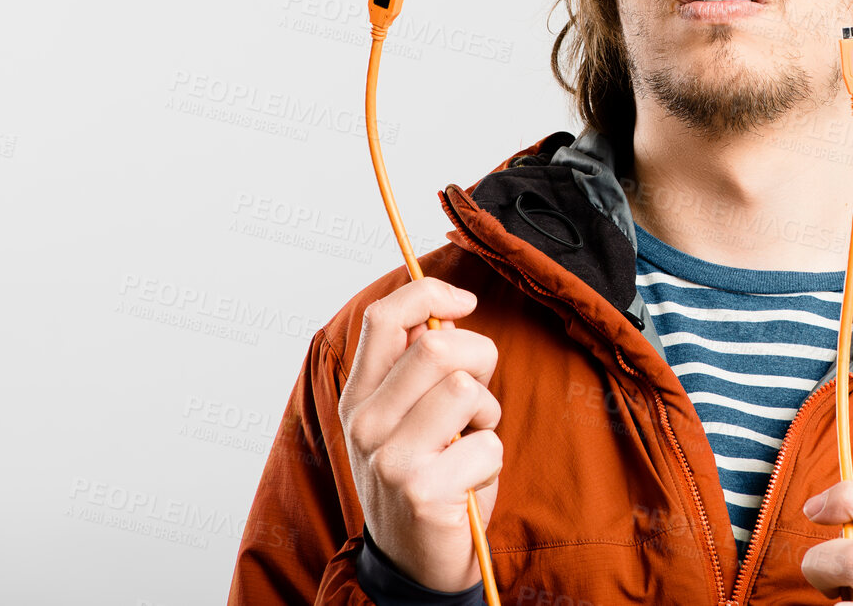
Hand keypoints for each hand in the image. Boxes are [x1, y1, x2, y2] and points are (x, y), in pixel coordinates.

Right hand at [338, 277, 501, 592]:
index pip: (383, 317)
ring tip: (470, 440)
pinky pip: (488, 443)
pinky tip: (470, 479)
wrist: (416, 560)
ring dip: (487, 413)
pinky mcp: (421, 490)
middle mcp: (364, 423)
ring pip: (466, 389)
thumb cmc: (426, 475)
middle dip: (481, 357)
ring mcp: (389, 458)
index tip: (464, 301)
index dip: (429, 292)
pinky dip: (492, 459)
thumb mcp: (410, 417)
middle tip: (478, 395)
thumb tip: (446, 309)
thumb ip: (420, 365)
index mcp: (359, 396)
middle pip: (438, 346)